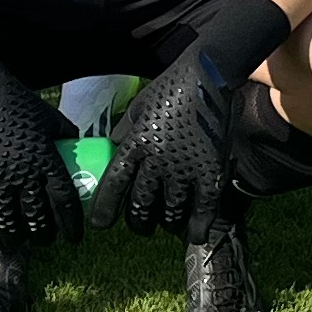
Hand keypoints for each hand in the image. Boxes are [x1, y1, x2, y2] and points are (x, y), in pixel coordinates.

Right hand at [0, 61, 84, 250]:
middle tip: (46, 240)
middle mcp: (22, 172)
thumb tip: (79, 151)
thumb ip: (65, 136)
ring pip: (7, 221)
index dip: (70, 223)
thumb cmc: (17, 102)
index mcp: (46, 158)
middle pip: (36, 217)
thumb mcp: (49, 117)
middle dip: (43, 235)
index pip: (64, 201)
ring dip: (14, 237)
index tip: (74, 237)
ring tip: (17, 243)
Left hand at [89, 45, 238, 235]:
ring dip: (166, 223)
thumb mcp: (136, 111)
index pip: (114, 184)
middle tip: (139, 223)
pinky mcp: (212, 171)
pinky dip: (197, 226)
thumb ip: (123, 136)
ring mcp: (186, 167)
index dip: (105, 208)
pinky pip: (203, 209)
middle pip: (141, 205)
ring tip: (165, 222)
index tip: (100, 224)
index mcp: (135, 143)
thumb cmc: (168, 90)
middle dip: (137, 221)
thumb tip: (110, 158)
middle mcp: (158, 160)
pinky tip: (193, 235)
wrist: (207, 77)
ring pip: (170, 212)